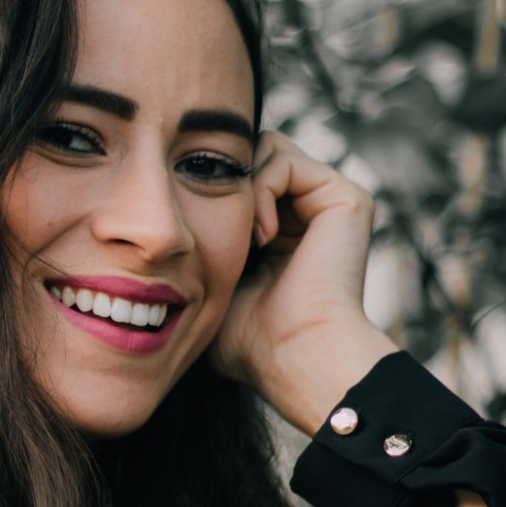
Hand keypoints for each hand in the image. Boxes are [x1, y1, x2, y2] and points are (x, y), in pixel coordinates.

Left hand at [208, 130, 399, 434]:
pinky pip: (282, 158)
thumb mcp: (209, 287)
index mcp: (283, 235)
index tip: (195, 232)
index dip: (207, 191)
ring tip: (247, 240)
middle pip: (251, 157)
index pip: (238, 182)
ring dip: (242, 189)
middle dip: (224, 184)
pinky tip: (260, 236)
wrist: (295, 356)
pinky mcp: (347, 196)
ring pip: (264, 150)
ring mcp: (330, 203)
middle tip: (219, 229)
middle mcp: (311, 214)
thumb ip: (197, 254)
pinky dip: (260, 189)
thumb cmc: (250, 340)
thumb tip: (158, 237)